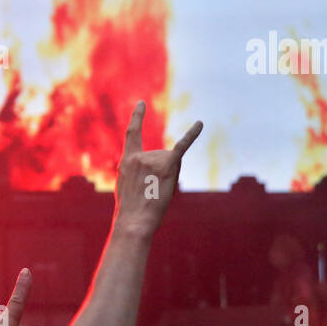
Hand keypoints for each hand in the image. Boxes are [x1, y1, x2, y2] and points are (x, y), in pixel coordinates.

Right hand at [113, 101, 201, 238]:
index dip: (138, 117)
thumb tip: (165, 164)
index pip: (132, 134)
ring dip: (169, 179)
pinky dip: (192, 134)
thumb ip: (139, 172)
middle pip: (161, 157)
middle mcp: (139, 156)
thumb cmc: (130, 211)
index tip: (142, 103)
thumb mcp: (127, 187)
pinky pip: (181, 146)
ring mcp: (152, 160)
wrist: (133, 222)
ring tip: (157, 194)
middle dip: (162, 176)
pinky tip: (200, 123)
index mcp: (126, 161)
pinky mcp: (167, 165)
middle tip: (152, 194)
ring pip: (171, 163)